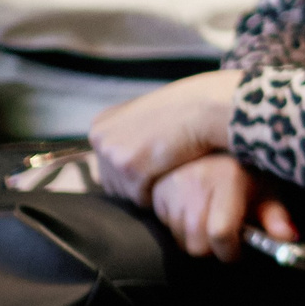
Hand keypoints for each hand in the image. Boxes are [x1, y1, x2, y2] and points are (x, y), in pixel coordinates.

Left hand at [90, 69, 243, 203]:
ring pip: (126, 193)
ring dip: (148, 187)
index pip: (106, 166)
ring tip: (168, 165)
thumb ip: (127, 135)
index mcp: (101, 126)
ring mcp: (113, 154)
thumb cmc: (184, 109)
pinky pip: (140, 198)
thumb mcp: (145, 115)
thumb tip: (115, 159)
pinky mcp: (130, 168)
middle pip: (112, 182)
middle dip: (137, 181)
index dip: (134, 168)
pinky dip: (158, 192)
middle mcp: (100, 140)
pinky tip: (172, 171)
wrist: (204, 107)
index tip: (155, 158)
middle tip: (163, 163)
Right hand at [147, 152, 297, 262]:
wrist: (209, 144)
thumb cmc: (243, 170)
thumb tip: (290, 238)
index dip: (230, 251)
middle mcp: (197, 183)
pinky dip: (181, 230)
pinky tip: (194, 214)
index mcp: (228, 179)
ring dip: (197, 240)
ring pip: (181, 240)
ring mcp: (173, 189)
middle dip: (213, 248)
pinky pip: (167, 229)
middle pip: (197, 244)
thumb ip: (275, 216)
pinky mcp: (157, 194)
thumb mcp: (265, 189)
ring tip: (210, 221)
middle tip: (225, 237)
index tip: (239, 250)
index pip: (220, 232)